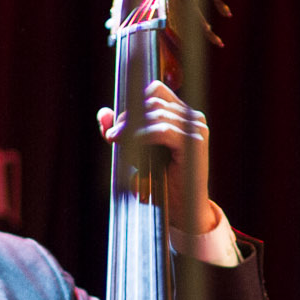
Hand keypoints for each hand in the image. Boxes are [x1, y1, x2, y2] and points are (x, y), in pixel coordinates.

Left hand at [98, 80, 217, 233]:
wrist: (181, 208)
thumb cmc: (160, 180)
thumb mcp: (135, 151)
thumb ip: (121, 131)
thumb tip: (102, 113)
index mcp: (183, 115)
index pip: (156, 90)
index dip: (134, 102)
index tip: (118, 124)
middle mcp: (193, 117)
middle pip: (153, 101)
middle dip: (128, 116)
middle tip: (112, 136)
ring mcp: (196, 128)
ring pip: (156, 113)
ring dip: (131, 126)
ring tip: (115, 140)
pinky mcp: (195, 142)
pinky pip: (162, 130)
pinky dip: (142, 135)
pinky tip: (129, 145)